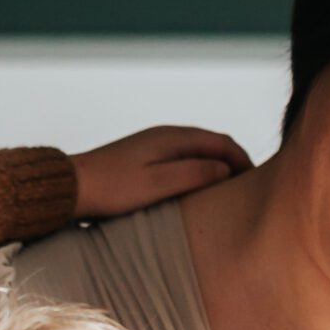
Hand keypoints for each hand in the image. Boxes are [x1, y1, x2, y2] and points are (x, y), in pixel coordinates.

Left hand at [73, 126, 251, 221]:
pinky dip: (200, 172)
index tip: (258, 184)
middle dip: (235, 164)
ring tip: (230, 194)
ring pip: (199, 153)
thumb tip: (226, 170)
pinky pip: (184, 160)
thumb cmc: (112, 189)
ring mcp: (155, 145)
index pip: (223, 143)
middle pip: (213, 145)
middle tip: (251, 190)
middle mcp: (166, 135)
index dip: (245, 161)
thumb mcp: (157, 185)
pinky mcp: (145, 158)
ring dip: (218, 169)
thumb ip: (193, 174)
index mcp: (173, 137)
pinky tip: (199, 193)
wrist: (71, 187)